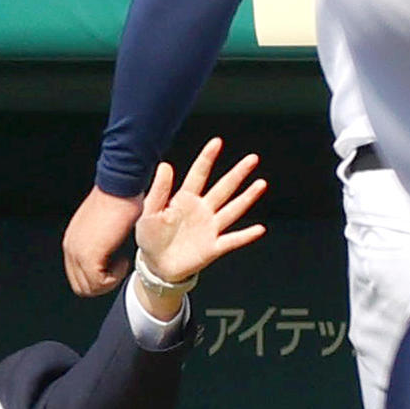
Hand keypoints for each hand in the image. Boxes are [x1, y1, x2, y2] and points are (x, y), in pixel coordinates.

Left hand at [62, 185, 142, 297]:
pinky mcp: (88, 255)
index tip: (114, 265)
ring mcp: (77, 253)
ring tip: (121, 262)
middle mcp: (70, 248)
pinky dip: (114, 277)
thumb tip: (109, 257)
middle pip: (81, 287)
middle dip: (103, 284)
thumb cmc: (118, 200)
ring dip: (109, 281)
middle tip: (118, 267)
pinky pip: (99, 283)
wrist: (120, 186)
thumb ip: (100, 243)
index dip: (99, 278)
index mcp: (72, 242)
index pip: (78, 277)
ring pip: (89, 288)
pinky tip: (122, 260)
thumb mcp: (103, 226)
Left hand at [135, 138, 266, 284]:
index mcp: (185, 199)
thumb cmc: (151, 237)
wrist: (156, 266)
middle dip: (238, 173)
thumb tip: (165, 165)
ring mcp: (210, 228)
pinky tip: (258, 229)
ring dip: (247, 198)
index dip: (207, 158)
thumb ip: (158, 191)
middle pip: (224, 188)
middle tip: (252, 159)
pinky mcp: (213, 247)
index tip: (217, 142)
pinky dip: (246, 235)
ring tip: (260, 184)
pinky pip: (232, 240)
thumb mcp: (149, 212)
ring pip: (232, 210)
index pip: (199, 174)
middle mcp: (202, 210)